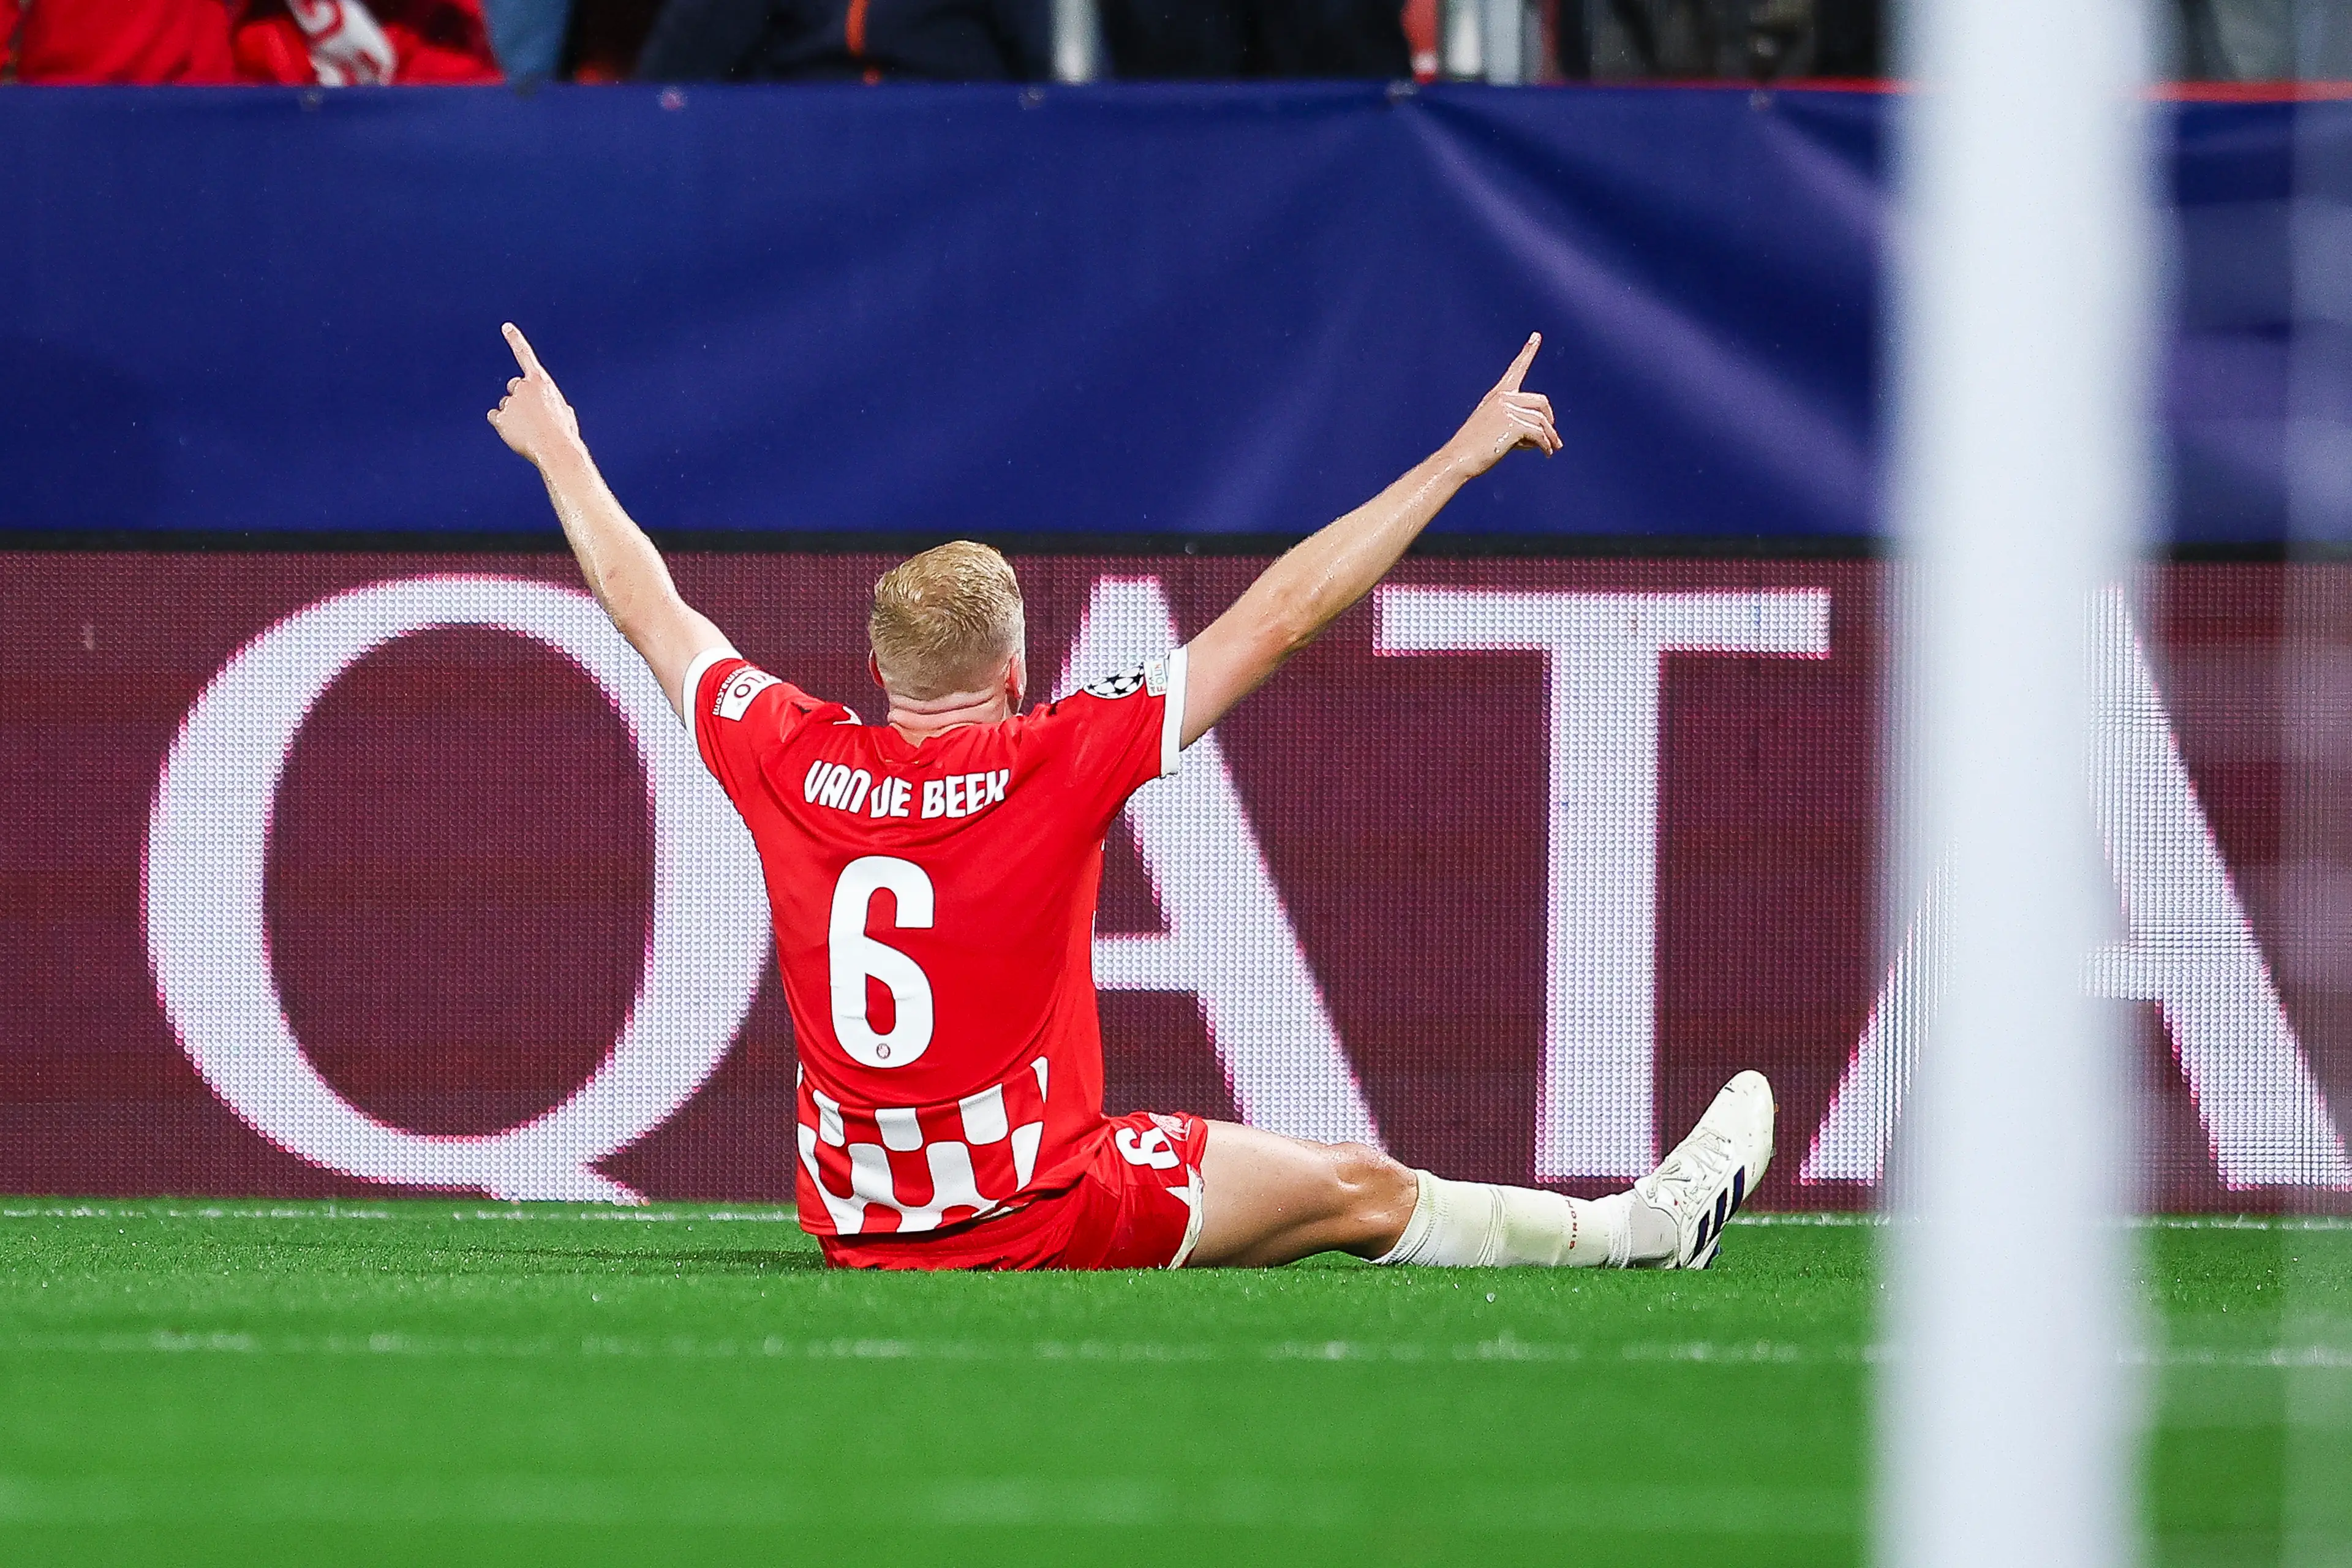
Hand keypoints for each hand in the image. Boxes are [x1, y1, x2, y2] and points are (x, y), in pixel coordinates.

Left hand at [487, 323, 581, 469]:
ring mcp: (510, 402)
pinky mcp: (500, 417)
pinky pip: (495, 417)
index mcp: (541, 382)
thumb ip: (556, 405)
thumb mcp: (565, 414)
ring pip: (506, 405)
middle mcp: (523, 387)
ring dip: (514, 415)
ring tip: (529, 430)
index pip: (525, 355)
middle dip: (519, 397)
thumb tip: (560, 409)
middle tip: (532, 416)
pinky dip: (502, 425)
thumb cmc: (564, 433)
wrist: (556, 451)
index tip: (506, 326)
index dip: (515, 339)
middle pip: (514, 386)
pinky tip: (515, 434)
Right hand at [1442, 333, 1559, 477]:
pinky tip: (1546, 453)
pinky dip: (1546, 445)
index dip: (1527, 352)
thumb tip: (1543, 435)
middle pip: (1541, 401)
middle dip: (1549, 419)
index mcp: (1496, 396)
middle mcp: (1503, 398)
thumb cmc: (1473, 449)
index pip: (1516, 370)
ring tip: (1552, 449)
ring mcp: (1508, 410)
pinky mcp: (1514, 424)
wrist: (1458, 459)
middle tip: (1554, 436)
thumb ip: (1515, 424)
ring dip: (1550, 438)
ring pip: (1542, 421)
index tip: (1536, 336)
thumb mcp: (1493, 430)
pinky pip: (1539, 434)